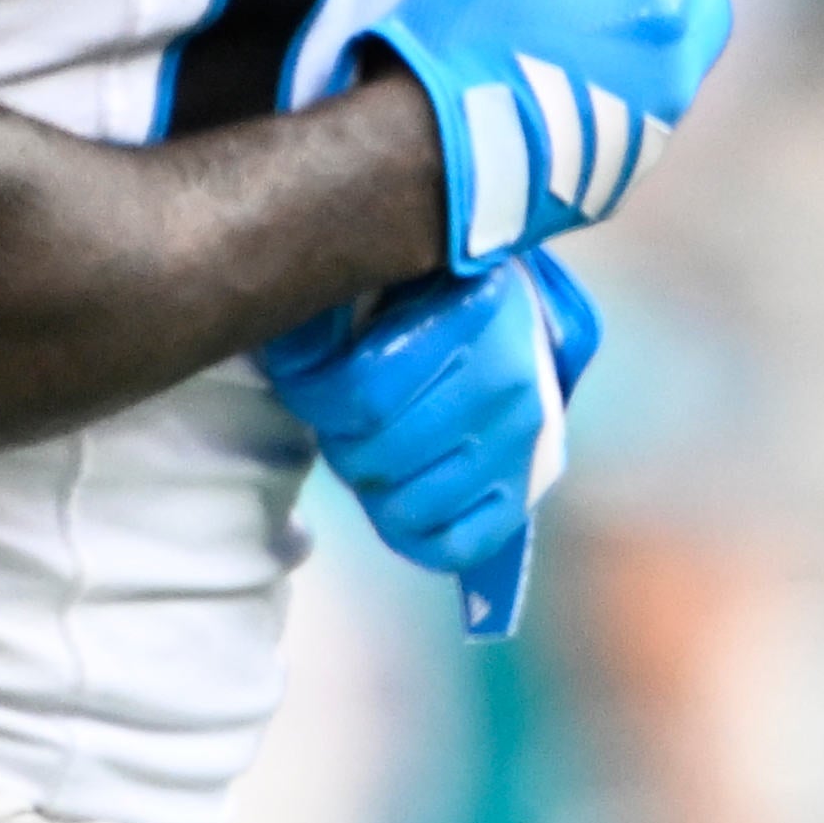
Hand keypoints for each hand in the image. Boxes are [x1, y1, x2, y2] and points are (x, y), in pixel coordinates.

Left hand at [260, 252, 597, 634]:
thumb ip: (331, 309)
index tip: (303, 384)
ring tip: (372, 452)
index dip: (312, 397)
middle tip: (340, 423)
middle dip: (341, 443)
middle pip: (381, 453)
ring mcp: (524, 441)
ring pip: (410, 507)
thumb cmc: (422, 294)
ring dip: (370, 488)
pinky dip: (411, 534)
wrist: (504, 316)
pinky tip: (398, 497)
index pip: (364, 392)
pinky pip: (455, 545)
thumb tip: (295, 356)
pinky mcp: (528, 488)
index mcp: (474, 311)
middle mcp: (508, 378)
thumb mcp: (379, 277)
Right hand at [354, 0, 730, 273]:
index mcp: (667, 7)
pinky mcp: (595, 193)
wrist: (423, 155)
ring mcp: (638, 144)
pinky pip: (608, 131)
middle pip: (680, 5)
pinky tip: (511, 88)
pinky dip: (577, 102)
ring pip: (648, 69)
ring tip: (525, 30)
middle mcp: (672, 81)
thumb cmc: (473, 15)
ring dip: (605, 40)